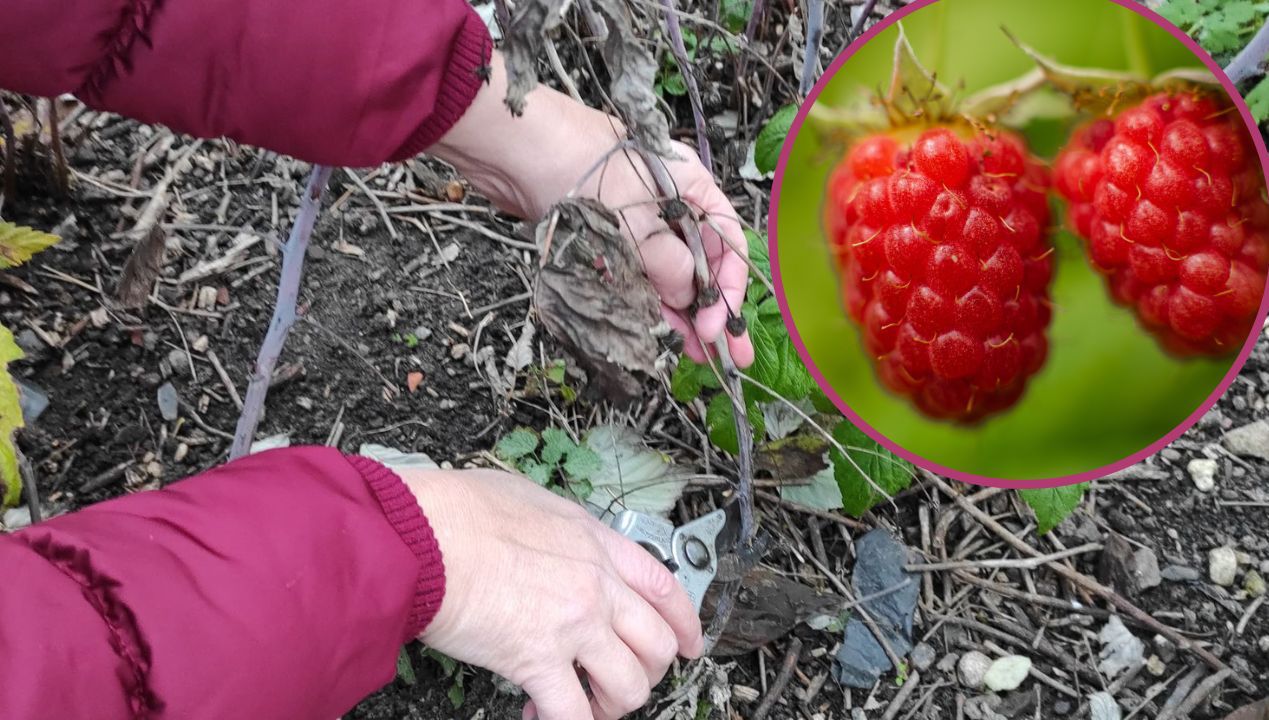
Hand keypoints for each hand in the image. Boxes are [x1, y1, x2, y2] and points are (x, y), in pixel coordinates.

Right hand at [402, 468, 704, 719]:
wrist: (420, 536)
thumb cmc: (457, 512)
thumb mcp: (528, 500)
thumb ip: (557, 527)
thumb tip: (554, 539)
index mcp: (596, 542)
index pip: (664, 588)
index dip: (685, 624)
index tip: (689, 645)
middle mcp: (596, 584)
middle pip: (657, 644)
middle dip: (647, 672)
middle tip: (622, 681)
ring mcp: (573, 623)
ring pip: (628, 685)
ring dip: (610, 704)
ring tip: (583, 703)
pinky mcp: (537, 661)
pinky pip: (573, 713)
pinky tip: (540, 715)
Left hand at [430, 52, 753, 366]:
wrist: (517, 150)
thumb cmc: (585, 169)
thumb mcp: (639, 225)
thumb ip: (670, 267)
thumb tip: (687, 298)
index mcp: (692, 188)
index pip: (728, 242)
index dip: (731, 287)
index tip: (723, 324)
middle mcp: (670, 208)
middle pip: (702, 264)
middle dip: (714, 311)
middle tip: (730, 356)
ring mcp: (636, 224)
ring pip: (668, 277)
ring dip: (681, 315)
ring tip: (694, 355)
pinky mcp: (605, 241)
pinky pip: (637, 279)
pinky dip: (649, 306)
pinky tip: (658, 335)